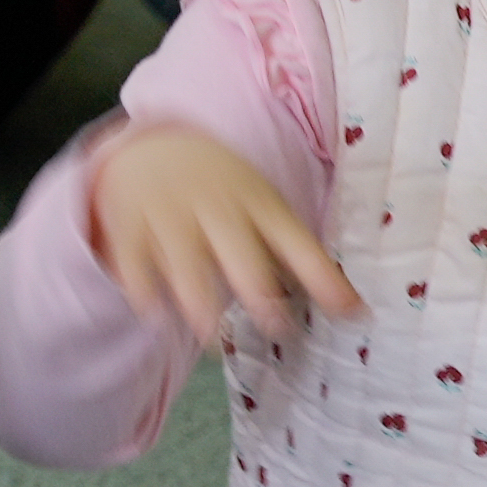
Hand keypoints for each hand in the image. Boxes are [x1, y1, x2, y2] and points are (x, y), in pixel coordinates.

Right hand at [87, 121, 357, 352]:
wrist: (151, 146)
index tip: (355, 313)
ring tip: (213, 340)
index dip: (326, 279)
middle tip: (277, 329)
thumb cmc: (221, 189)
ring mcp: (172, 214)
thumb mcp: (262, 205)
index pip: (298, 244)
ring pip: (188, 264)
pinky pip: (136, 261)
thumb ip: (297, 254)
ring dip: (201, 304)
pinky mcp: (131, 224)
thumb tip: (353, 309)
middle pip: (242, 256)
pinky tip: (156, 315)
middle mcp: (218, 209)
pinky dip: (145, 290)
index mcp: (259, 205)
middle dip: (261, 295)